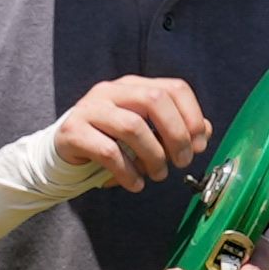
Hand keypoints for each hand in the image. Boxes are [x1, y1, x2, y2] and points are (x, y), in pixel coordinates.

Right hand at [55, 77, 211, 190]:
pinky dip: (128, 172)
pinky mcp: (73, 131)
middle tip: (181, 162)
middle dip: (176, 135)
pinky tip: (135, 183)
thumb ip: (175, 128)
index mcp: (134, 86)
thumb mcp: (145, 132)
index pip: (174, 88)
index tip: (198, 145)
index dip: (193, 116)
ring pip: (132, 126)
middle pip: (155, 100)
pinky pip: (108, 151)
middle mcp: (112, 91)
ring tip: (157, 175)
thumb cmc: (109, 141)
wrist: (63, 153)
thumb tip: (204, 132)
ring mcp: (90, 108)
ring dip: (153, 156)